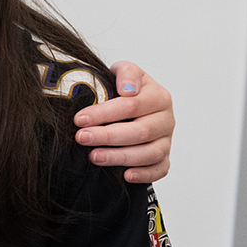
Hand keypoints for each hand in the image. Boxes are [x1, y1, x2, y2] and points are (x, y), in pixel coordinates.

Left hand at [75, 61, 172, 182]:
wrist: (134, 102)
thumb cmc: (125, 89)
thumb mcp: (125, 71)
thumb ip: (126, 73)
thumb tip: (127, 89)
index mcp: (158, 96)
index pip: (132, 105)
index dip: (104, 113)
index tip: (80, 119)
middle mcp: (166, 119)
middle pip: (141, 131)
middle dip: (107, 136)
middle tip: (82, 138)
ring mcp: (166, 140)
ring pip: (150, 153)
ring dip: (120, 157)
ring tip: (94, 156)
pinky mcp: (164, 157)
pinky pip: (160, 169)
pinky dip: (145, 174)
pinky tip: (126, 175)